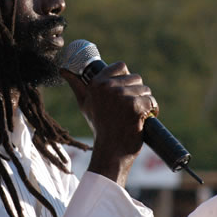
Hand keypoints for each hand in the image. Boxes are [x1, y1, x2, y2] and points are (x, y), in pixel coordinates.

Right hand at [60, 62, 157, 186]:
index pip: (121, 66)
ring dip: (144, 101)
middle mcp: (108, 87)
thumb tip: (63, 70)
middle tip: (128, 108)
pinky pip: (151, 101)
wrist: (110, 150)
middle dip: (136, 92)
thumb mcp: (84, 104)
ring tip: (135, 114)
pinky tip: (145, 118)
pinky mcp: (135, 106)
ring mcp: (122, 96)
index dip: (125, 78)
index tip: (124, 92)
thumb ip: (76, 85)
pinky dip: (153, 110)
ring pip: (145, 90)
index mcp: (96, 83)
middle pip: (135, 78)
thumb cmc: (99, 126)